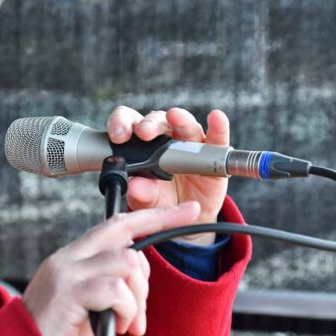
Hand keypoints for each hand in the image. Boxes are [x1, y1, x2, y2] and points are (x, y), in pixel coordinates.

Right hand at [22, 202, 201, 335]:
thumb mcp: (85, 308)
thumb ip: (106, 288)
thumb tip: (137, 280)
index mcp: (71, 259)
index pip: (116, 224)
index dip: (155, 216)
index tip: (187, 212)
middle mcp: (66, 259)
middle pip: (124, 233)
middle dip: (149, 269)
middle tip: (139, 313)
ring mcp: (65, 274)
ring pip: (126, 261)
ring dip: (138, 298)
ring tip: (128, 325)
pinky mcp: (67, 294)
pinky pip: (115, 289)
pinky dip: (127, 310)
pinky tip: (117, 328)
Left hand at [107, 106, 230, 244]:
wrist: (185, 218)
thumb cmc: (160, 200)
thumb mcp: (146, 200)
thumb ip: (140, 192)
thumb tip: (134, 185)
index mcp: (141, 145)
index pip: (129, 124)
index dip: (121, 124)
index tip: (118, 136)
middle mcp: (165, 138)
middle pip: (156, 121)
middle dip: (149, 124)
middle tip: (143, 133)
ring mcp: (190, 144)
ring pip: (185, 125)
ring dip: (180, 119)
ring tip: (174, 116)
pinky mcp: (213, 154)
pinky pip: (217, 137)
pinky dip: (218, 126)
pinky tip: (216, 118)